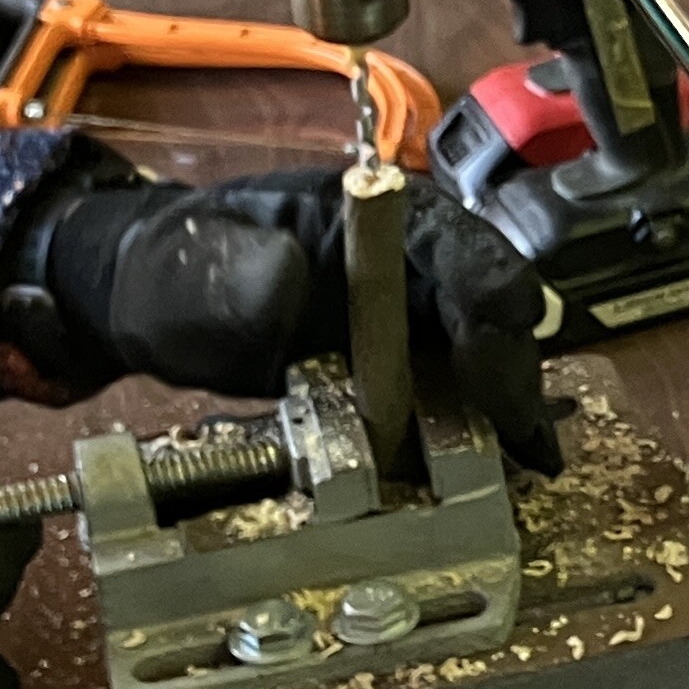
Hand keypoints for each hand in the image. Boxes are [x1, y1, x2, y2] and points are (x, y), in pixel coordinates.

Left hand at [37, 168, 564, 474]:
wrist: (155, 303)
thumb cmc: (174, 269)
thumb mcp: (192, 266)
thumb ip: (236, 271)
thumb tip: (288, 279)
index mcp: (373, 216)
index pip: (459, 247)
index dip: (491, 295)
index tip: (505, 350)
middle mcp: (411, 265)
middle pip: (490, 310)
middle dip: (512, 369)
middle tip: (527, 438)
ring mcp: (410, 320)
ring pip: (483, 360)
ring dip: (507, 412)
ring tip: (532, 467)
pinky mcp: (400, 373)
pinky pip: (451, 401)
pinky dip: (478, 435)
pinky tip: (505, 473)